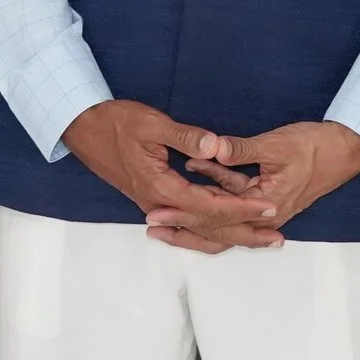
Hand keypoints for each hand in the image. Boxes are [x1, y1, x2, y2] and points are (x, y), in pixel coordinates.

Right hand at [61, 100, 278, 241]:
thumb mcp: (151, 124)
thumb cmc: (115, 122)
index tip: (269, 208)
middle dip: (243, 232)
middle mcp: (159, 203)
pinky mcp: (154, 197)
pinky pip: (187, 218)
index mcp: (162, 188)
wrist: (82, 128)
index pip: (210, 207)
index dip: (242, 209)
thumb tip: (216, 146)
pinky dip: (210, 223)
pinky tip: (226, 220)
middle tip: (277, 237)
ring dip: (230, 231)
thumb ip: (186, 137)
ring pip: (197, 227)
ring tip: (260, 234)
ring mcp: (155, 202)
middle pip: (207, 228)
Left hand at [143, 121, 359, 252]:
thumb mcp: (275, 144)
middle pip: (216, 230)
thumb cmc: (314, 146)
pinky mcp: (266, 202)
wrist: (345, 150)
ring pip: (224, 225)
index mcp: (265, 205)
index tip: (157, 211)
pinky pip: (233, 210)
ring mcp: (266, 211)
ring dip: (195, 223)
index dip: (184, 213)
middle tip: (151, 224)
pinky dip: (213, 203)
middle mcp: (264, 216)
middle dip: (183, 227)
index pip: (216, 216)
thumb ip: (240, 149)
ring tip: (165, 222)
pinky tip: (195, 191)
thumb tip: (209, 148)